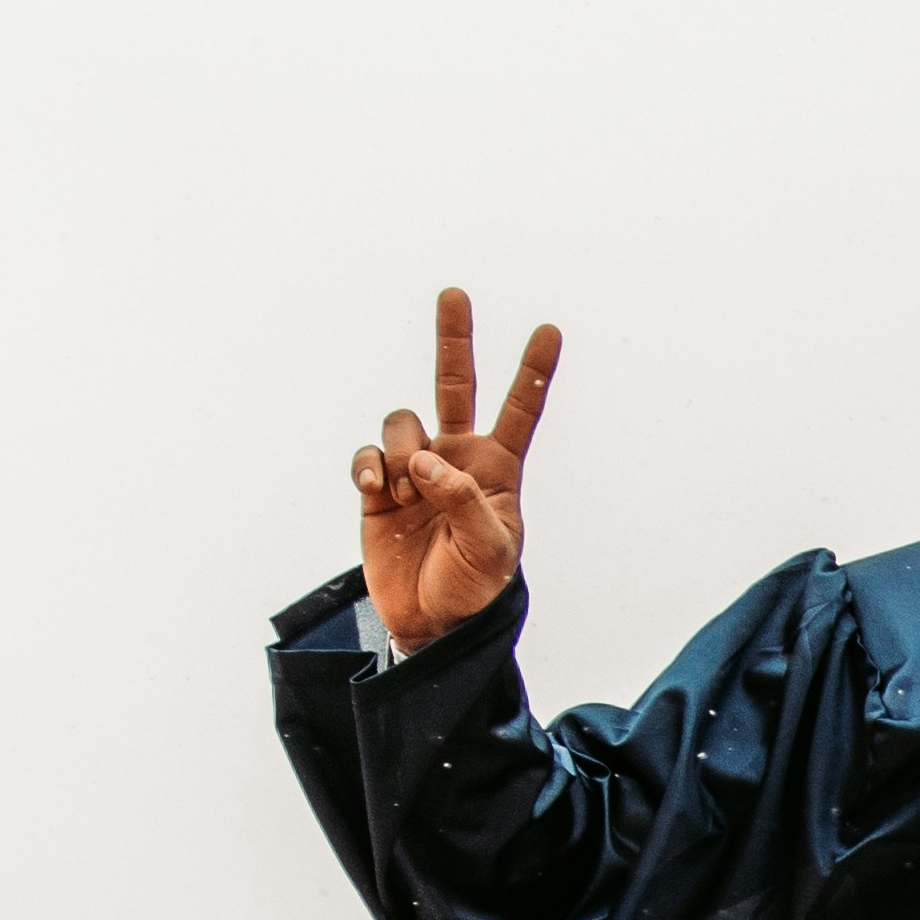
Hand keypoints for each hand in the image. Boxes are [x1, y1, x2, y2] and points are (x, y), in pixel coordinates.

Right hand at [353, 287, 561, 654]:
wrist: (430, 625)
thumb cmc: (475, 590)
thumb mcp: (491, 551)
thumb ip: (464, 501)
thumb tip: (426, 460)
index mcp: (497, 469)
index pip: (520, 412)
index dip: (534, 373)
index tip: (551, 331)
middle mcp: (456, 458)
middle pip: (455, 384)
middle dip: (454, 338)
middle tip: (455, 294)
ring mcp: (414, 470)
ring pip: (403, 421)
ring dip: (403, 447)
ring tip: (409, 491)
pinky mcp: (377, 489)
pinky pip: (368, 455)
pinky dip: (369, 464)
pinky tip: (376, 487)